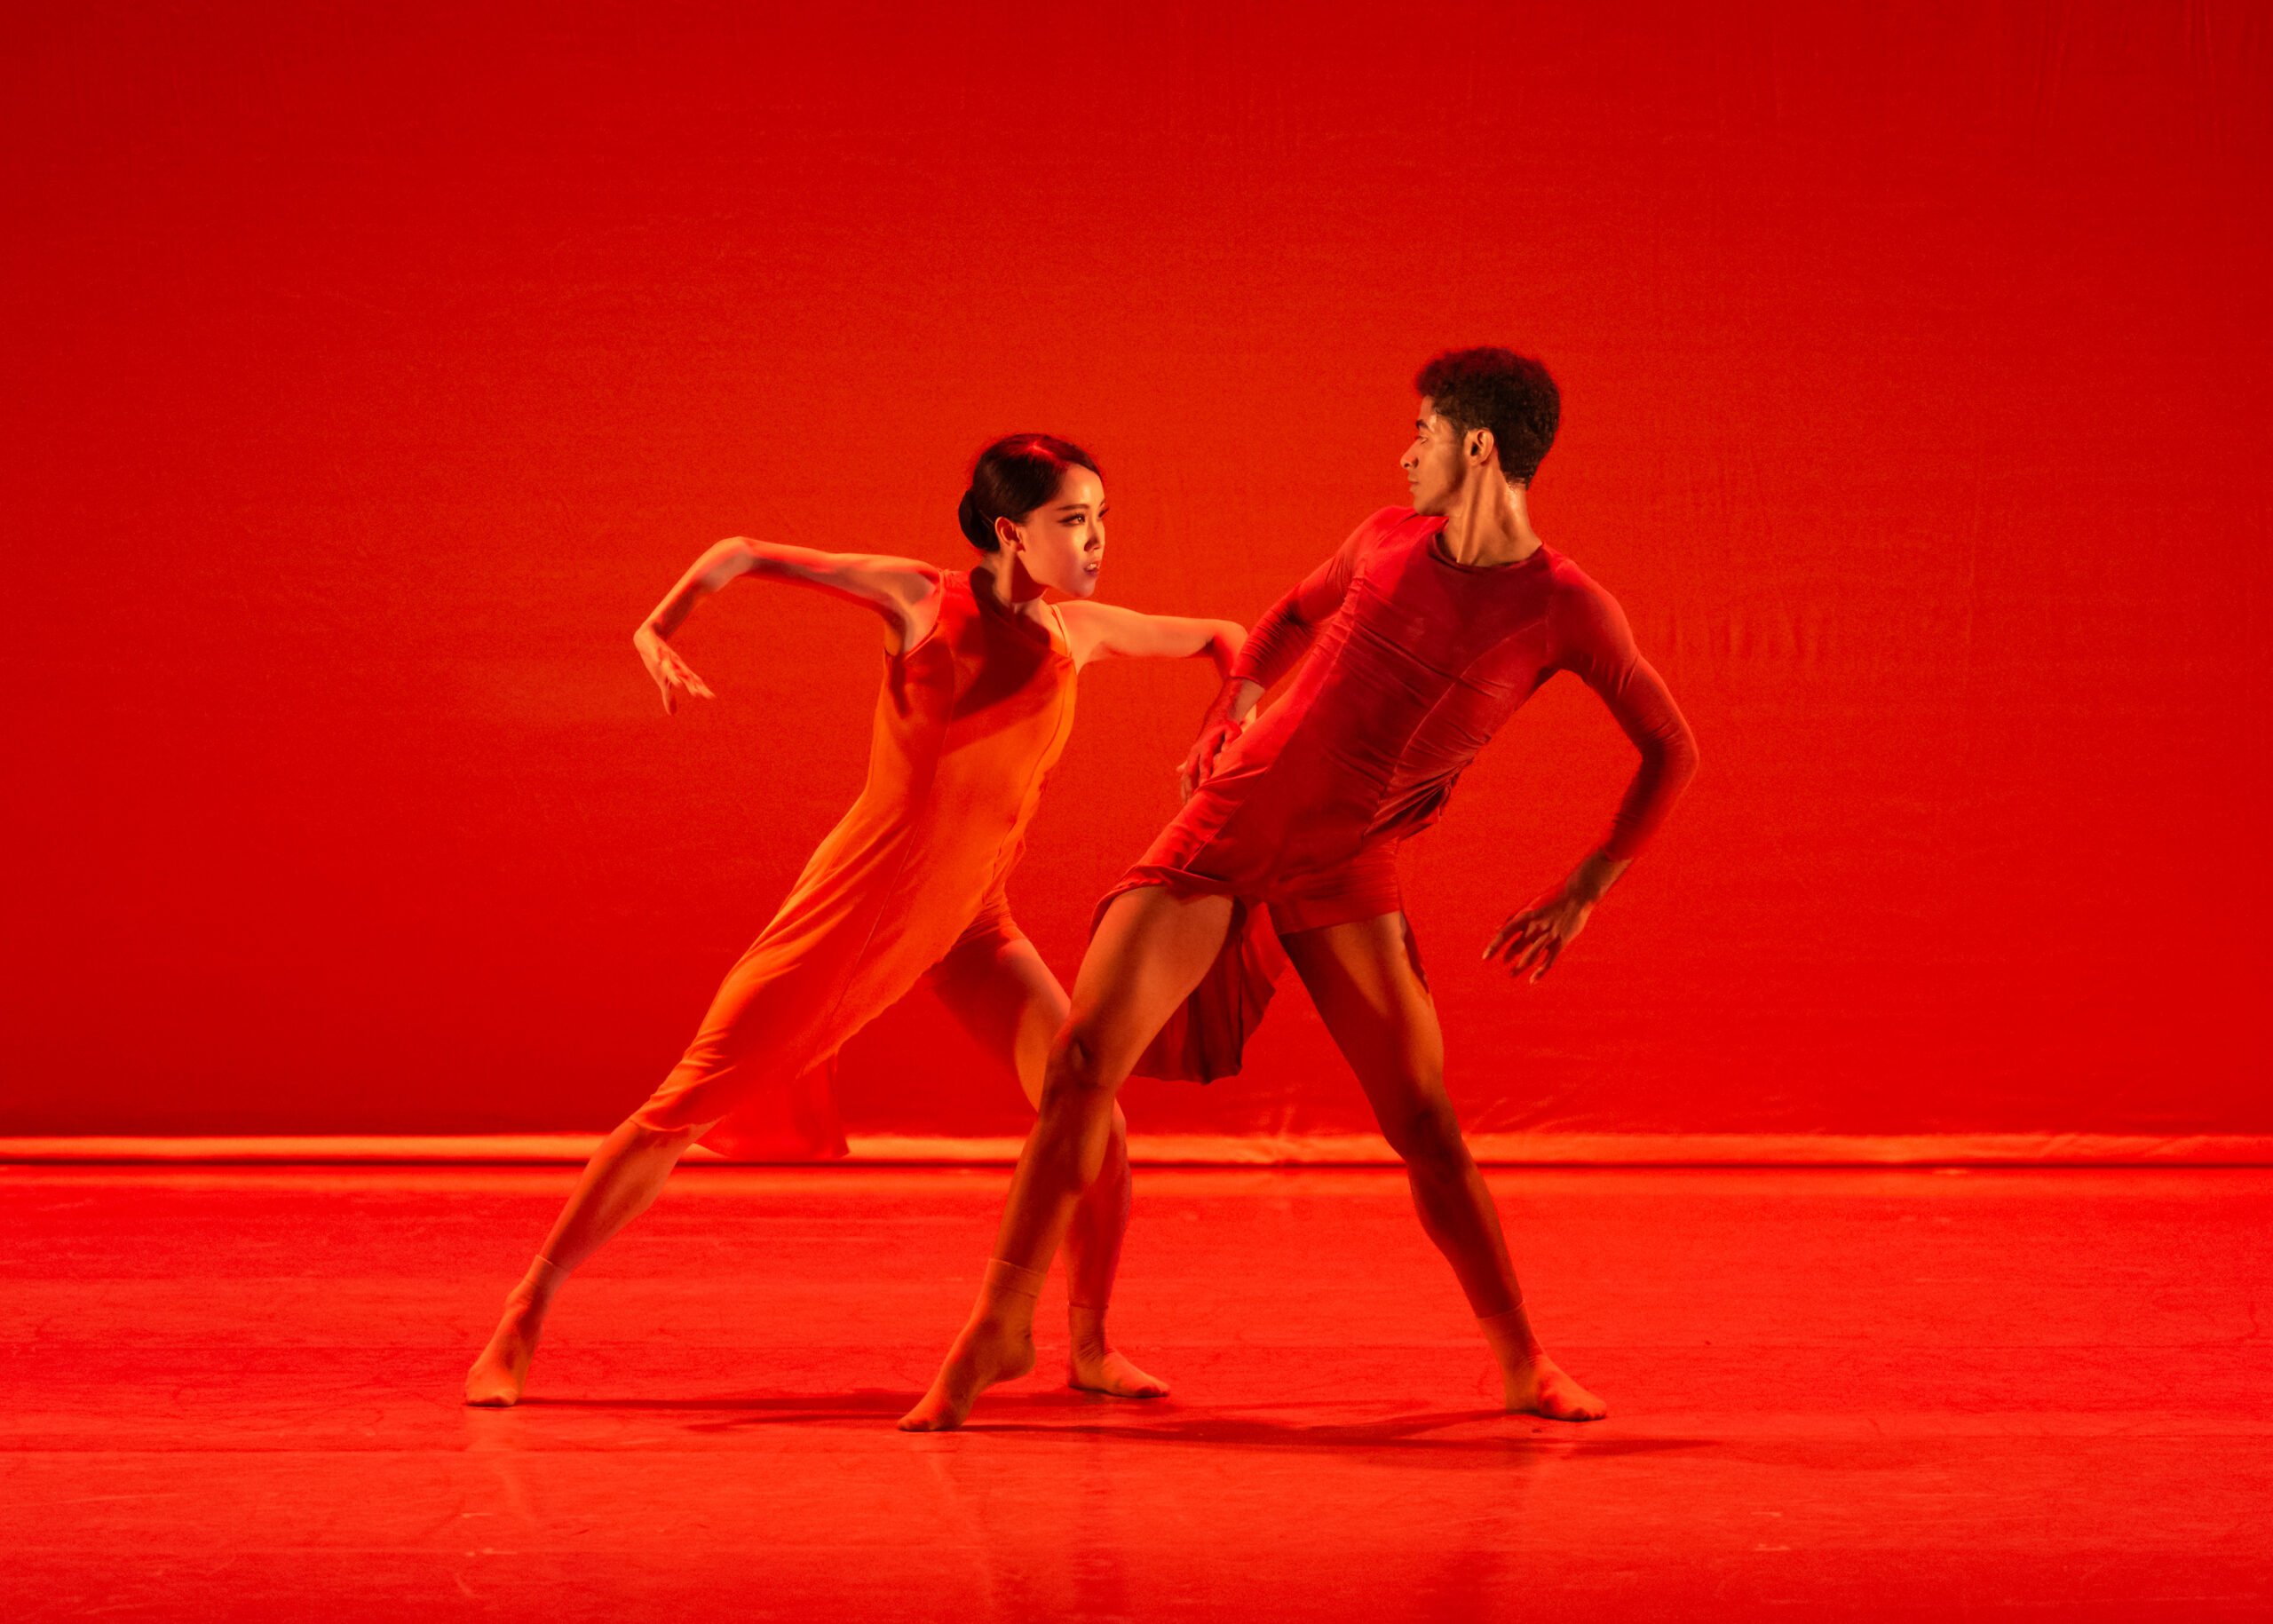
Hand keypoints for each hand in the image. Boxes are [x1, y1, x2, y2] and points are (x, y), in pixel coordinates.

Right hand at [633, 626, 715, 714]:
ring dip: (674, 675)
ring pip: (670, 667)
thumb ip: (669, 697)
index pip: (693, 681)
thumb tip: (672, 714)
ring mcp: (665, 656)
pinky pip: (656, 653)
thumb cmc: (660, 662)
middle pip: (684, 675)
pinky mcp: (654, 649)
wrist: (649, 639)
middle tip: (697, 694)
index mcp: (679, 672)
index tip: (711, 697)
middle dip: (690, 684)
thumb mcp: (664, 682)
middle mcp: (675, 664)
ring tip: (678, 684)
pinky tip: (659, 661)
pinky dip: (657, 657)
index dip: (701, 688)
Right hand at [1177, 717, 1242, 802]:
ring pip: (1185, 777)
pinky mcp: (1190, 762)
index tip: (1205, 787)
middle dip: (1190, 789)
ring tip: (1186, 809)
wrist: (1216, 719)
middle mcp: (1194, 752)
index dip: (1203, 774)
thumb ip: (1230, 740)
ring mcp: (1190, 757)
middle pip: (1190, 773)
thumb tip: (1227, 751)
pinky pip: (1185, 779)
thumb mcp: (1231, 730)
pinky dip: (1184, 791)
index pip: (1204, 762)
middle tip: (1192, 805)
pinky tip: (1186, 803)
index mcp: (1205, 745)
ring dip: (1185, 793)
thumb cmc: (1227, 727)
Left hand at [1483, 887, 1597, 982]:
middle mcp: (1536, 926)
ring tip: (1511, 975)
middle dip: (1509, 956)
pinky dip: (1540, 972)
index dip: (1494, 947)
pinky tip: (1532, 980)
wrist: (1577, 898)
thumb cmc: (1552, 901)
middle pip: (1517, 946)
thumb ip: (1513, 917)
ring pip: (1531, 956)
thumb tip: (1495, 929)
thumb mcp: (1531, 906)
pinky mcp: (1561, 942)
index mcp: (1527, 917)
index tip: (1485, 958)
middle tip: (1504, 963)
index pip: (1505, 934)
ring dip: (1520, 967)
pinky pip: (1549, 961)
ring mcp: (1549, 935)